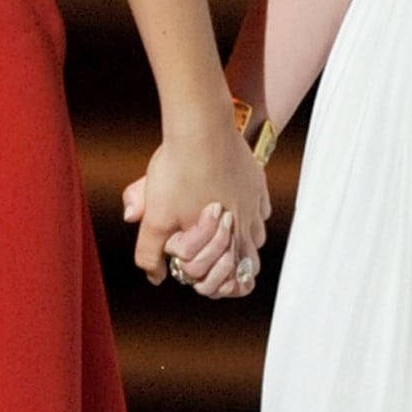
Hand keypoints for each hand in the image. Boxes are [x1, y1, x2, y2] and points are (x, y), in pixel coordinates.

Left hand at [121, 123, 268, 298]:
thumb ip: (150, 253)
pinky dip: (251, 212)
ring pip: (258, 232)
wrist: (201, 126)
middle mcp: (247, 221)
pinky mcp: (256, 178)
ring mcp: (254, 199)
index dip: (223, 285)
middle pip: (251, 258)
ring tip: (223, 235)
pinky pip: (261, 205)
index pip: (237, 277)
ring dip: (242, 238)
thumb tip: (154, 277)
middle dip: (234, 264)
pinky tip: (236, 205)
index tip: (206, 281)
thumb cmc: (178, 172)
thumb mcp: (156, 218)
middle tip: (216, 261)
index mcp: (226, 237)